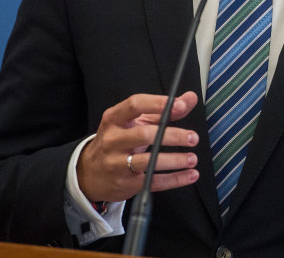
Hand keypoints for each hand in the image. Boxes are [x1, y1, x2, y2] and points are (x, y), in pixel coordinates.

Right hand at [77, 91, 200, 202]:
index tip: (180, 106)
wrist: (90, 173)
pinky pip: (153, 181)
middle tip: (193, 137)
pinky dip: (174, 179)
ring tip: (193, 158)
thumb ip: (162, 110)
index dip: (158, 103)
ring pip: (148, 161)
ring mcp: (117, 163)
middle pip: (144, 134)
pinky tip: (191, 175)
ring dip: (174, 160)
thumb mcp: (134, 122)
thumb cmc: (118, 141)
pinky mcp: (125, 183)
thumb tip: (190, 99)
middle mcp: (113, 140)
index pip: (135, 105)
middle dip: (172, 136)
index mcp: (114, 119)